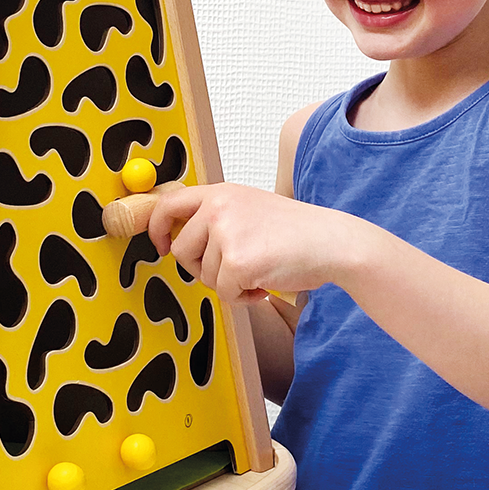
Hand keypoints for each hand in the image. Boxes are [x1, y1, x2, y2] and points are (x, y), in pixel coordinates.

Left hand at [146, 183, 352, 303]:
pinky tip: (264, 284)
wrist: (332, 242)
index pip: (168, 204)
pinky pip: (224, 293)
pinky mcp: (237, 262)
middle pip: (180, 251)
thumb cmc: (296, 232)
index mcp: (220, 192)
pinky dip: (243, 297)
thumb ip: (217, 216)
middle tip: (231, 270)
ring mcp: (226, 234)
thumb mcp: (250, 207)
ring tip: (258, 272)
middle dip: (200, 269)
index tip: (159, 245)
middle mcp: (219, 208)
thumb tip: (181, 238)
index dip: (156, 229)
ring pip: (203, 276)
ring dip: (228, 283)